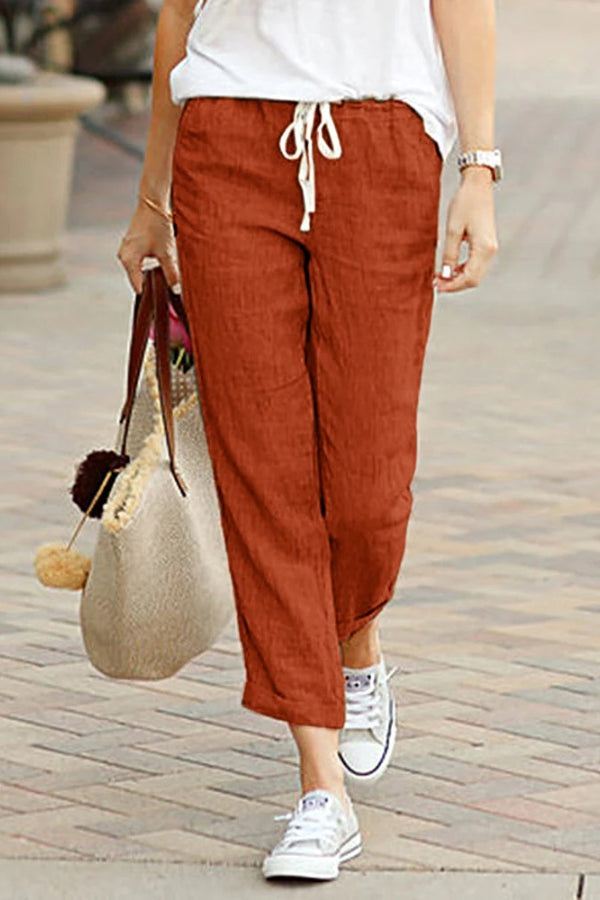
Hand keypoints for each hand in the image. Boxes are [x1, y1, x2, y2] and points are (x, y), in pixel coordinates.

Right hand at [117, 198, 179, 293]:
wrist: (153, 203)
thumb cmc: (157, 225)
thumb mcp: (167, 252)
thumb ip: (171, 273)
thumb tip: (176, 290)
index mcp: (129, 260)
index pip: (138, 287)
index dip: (150, 295)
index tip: (160, 302)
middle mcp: (124, 256)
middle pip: (138, 279)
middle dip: (151, 285)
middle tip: (165, 292)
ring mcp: (126, 250)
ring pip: (139, 271)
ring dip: (150, 275)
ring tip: (163, 280)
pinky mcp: (131, 245)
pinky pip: (138, 262)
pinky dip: (148, 266)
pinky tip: (158, 267)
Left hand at [434, 167, 498, 292]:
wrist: (478, 185)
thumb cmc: (465, 203)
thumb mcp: (453, 229)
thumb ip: (449, 254)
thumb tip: (446, 274)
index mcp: (484, 248)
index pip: (469, 278)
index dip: (452, 285)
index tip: (436, 286)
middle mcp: (491, 251)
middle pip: (474, 279)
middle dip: (455, 284)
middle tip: (436, 283)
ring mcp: (491, 248)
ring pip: (476, 273)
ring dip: (459, 278)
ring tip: (441, 276)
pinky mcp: (487, 244)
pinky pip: (476, 264)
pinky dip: (463, 269)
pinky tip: (451, 268)